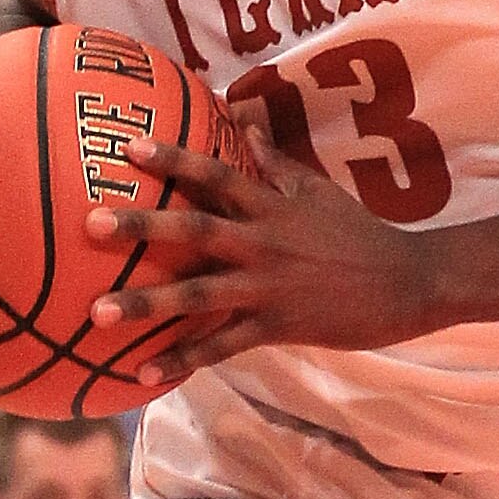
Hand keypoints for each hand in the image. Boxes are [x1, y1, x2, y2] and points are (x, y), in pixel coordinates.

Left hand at [84, 126, 444, 381]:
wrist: (408, 283)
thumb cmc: (361, 235)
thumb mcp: (320, 192)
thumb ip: (277, 163)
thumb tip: (244, 125)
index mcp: (272, 206)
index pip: (215, 174)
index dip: (172, 159)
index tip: (127, 147)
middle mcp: (264, 243)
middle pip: (194, 231)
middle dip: (141, 227)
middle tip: (90, 223)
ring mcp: (269, 287)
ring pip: (199, 295)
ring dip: (146, 303)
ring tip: (97, 312)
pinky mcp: (279, 327)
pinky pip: (223, 346)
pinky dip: (184, 359)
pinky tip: (145, 373)